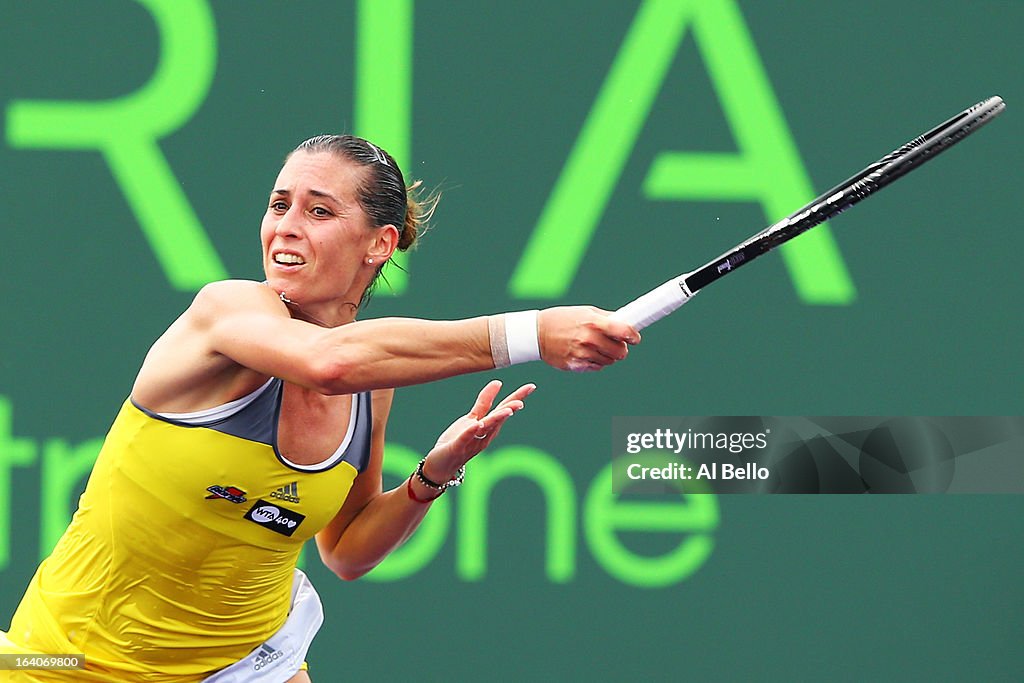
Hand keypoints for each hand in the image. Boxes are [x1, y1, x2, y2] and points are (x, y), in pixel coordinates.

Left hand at [421, 380, 535, 481]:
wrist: (441, 466)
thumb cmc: (458, 441)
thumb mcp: (472, 419)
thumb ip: (484, 402)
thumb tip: (498, 382)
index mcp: (488, 426)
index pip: (505, 409)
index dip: (517, 397)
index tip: (531, 386)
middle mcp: (484, 435)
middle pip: (499, 419)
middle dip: (510, 410)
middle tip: (521, 402)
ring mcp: (471, 442)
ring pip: (486, 429)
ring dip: (496, 420)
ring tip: (507, 410)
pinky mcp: (457, 448)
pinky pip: (465, 438)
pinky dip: (472, 431)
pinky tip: (477, 424)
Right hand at [537, 306, 640, 371]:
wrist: (537, 334)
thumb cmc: (562, 319)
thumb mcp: (584, 311)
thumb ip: (605, 318)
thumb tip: (625, 323)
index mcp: (593, 322)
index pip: (623, 331)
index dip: (633, 336)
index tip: (635, 338)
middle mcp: (589, 339)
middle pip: (620, 351)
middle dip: (621, 348)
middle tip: (616, 344)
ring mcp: (583, 354)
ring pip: (610, 361)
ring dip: (608, 356)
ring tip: (597, 347)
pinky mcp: (576, 365)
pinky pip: (597, 367)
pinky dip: (596, 362)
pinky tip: (587, 353)